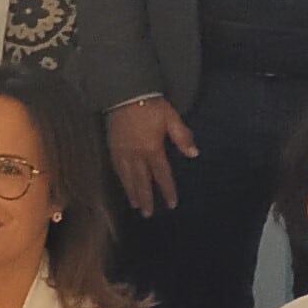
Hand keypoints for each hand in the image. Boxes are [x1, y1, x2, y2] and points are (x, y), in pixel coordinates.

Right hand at [107, 97, 195, 218]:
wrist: (126, 93)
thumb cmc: (151, 105)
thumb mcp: (171, 118)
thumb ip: (183, 137)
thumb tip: (194, 154)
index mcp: (152, 149)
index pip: (161, 175)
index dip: (167, 190)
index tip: (171, 204)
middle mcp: (136, 155)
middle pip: (142, 181)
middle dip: (146, 198)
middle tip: (148, 214)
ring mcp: (123, 152)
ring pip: (127, 178)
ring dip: (132, 193)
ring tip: (135, 205)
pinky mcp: (113, 147)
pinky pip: (117, 168)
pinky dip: (121, 179)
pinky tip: (123, 185)